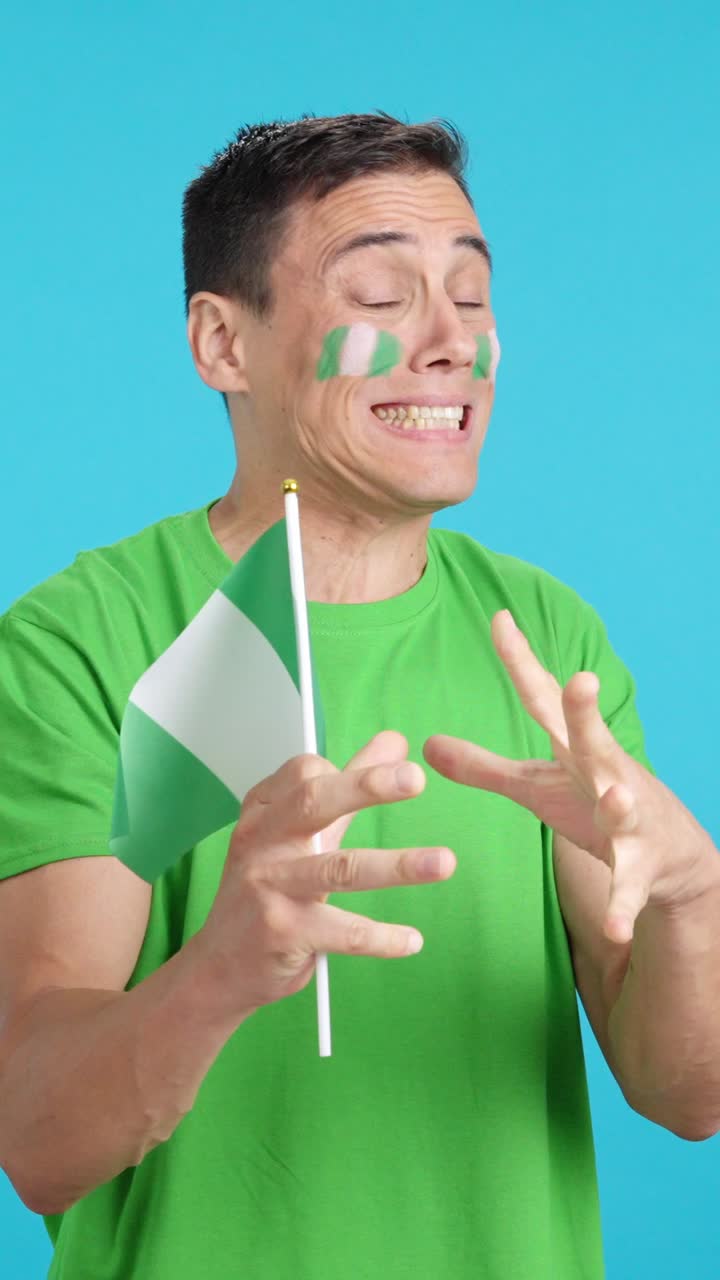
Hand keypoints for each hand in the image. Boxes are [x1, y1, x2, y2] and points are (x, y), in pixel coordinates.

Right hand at [200, 731, 455, 1014]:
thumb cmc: (267, 890)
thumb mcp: (302, 833)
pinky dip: (381, 938)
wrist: (222, 965)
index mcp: (263, 812)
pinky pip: (342, 932)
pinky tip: (412, 940)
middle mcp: (261, 842)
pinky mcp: (282, 932)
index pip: (305, 772)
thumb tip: (395, 742)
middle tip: (416, 778)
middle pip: (313, 802)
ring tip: (445, 863)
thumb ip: (349, 788)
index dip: (352, 771)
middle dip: (366, 786)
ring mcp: (268, 887)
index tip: (396, 774)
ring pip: (339, 868)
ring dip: (397, 866)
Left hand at [423, 610, 711, 944]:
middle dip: (587, 711)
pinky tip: (617, 927)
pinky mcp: (641, 866)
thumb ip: (482, 765)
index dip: (521, 661)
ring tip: (614, 797)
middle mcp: (607, 773)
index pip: (543, 700)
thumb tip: (426, 742)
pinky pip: (628, 888)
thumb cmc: (594, 807)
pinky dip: (623, 905)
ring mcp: (630, 818)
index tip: (499, 618)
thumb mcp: (535, 785)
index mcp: (574, 750)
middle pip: (594, 738)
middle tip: (582, 679)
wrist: (671, 858)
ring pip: (625, 807)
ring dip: (620, 803)